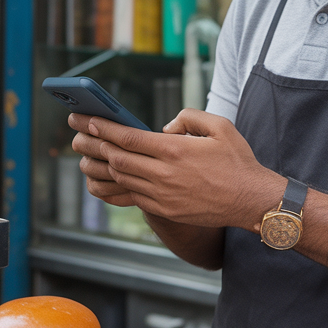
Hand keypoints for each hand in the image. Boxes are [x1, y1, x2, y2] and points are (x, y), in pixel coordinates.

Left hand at [68, 109, 283, 228]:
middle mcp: (164, 174)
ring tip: (84, 155)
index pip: (129, 137)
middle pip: (118, 158)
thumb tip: (165, 127)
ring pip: (122, 177)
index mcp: (175, 150)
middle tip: (76, 135)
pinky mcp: (165, 210)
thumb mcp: (220, 126)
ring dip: (100, 166)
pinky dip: (115, 185)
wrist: (251, 200)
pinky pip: (131, 196)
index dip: (105, 128)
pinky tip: (105, 178)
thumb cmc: (238, 161)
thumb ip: (189, 117)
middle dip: (93, 144)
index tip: (87, 120)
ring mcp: (162, 195)